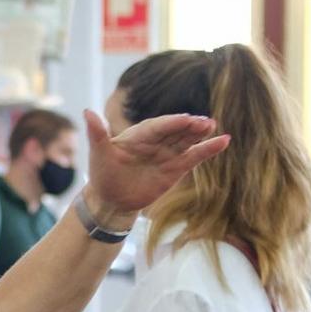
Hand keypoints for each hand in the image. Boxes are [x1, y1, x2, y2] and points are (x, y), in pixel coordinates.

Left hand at [82, 109, 228, 220]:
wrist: (110, 200)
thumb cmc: (102, 175)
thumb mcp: (98, 154)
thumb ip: (97, 133)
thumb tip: (87, 111)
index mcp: (138, 135)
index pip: (157, 126)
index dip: (171, 123)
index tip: (185, 119)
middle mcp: (155, 141)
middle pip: (175, 130)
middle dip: (189, 126)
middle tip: (204, 122)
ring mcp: (167, 154)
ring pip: (186, 140)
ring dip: (200, 134)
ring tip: (212, 127)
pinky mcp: (175, 168)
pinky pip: (194, 156)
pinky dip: (208, 149)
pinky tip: (223, 141)